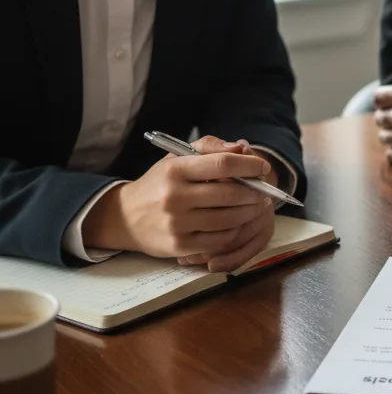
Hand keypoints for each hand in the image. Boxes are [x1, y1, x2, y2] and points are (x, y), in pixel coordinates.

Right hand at [83, 136, 276, 271]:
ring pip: (228, 219)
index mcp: (175, 170)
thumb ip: (210, 147)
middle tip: (265, 190)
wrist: (124, 217)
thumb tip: (242, 148)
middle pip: (230, 194)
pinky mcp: (179, 246)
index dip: (249, 165)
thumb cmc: (159, 183)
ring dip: (249, 212)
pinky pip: (218, 240)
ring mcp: (177, 224)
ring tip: (257, 205)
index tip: (263, 166)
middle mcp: (175, 197)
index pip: (223, 164)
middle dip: (255, 191)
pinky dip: (234, 231)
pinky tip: (238, 223)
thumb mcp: (177, 157)